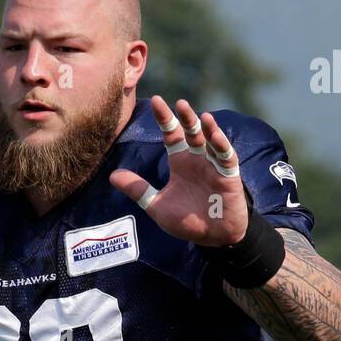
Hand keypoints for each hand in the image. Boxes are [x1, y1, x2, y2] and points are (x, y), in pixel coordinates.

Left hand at [109, 95, 247, 246]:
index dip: (165, 119)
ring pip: (211, 141)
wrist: (212, 239)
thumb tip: (112, 176)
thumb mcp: (157, 206)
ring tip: (201, 115)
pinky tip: (215, 134)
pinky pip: (227, 157)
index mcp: (180, 162)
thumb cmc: (187, 221)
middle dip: (186, 118)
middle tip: (178, 102)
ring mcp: (214, 166)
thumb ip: (138, 190)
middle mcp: (197, 160)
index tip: (155, 101)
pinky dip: (222, 145)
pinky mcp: (229, 176)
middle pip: (192, 133)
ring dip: (207, 128)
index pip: (172, 134)